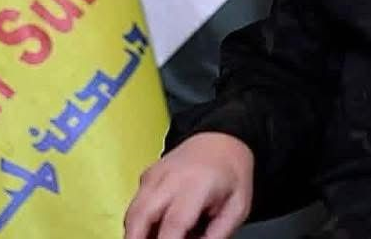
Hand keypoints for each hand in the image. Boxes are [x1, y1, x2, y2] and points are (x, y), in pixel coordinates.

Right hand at [123, 131, 254, 238]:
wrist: (221, 141)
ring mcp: (155, 175)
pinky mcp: (147, 176)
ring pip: (132, 211)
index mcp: (197, 186)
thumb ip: (218, 234)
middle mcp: (170, 178)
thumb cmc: (231, 174)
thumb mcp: (238, 207)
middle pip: (141, 215)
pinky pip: (135, 204)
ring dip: (136, 232)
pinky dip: (138, 221)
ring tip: (156, 238)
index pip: (174, 222)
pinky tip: (156, 229)